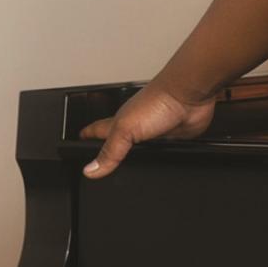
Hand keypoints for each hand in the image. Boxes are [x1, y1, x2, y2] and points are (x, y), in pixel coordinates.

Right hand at [77, 80, 216, 177]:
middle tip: (100, 159)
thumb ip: (110, 151)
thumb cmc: (158, 101)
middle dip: (111, 151)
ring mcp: (156, 134)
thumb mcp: (125, 129)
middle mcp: (137, 128)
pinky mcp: (174, 139)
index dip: (86, 135)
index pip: (98, 131)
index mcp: (120, 124)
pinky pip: (166, 154)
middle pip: (120, 143)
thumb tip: (90, 170)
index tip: (77, 140)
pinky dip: (163, 159)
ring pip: (143, 151)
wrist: (189, 96)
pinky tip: (160, 164)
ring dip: (139, 158)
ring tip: (129, 167)